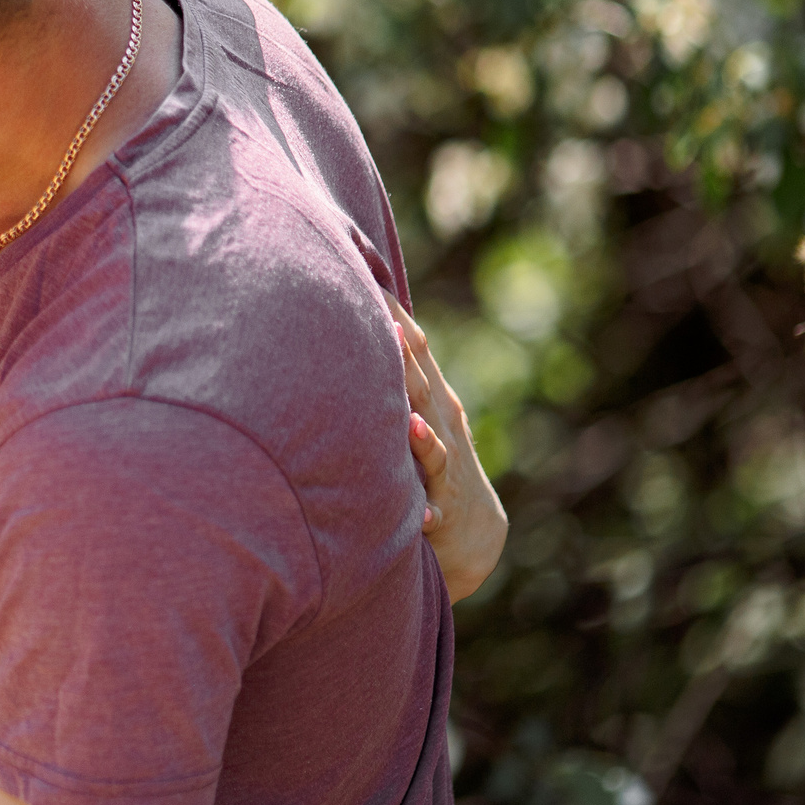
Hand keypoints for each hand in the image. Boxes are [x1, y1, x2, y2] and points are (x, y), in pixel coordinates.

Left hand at [389, 294, 506, 602]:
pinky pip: (437, 508)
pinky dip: (428, 508)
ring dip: (422, 435)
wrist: (473, 530)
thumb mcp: (402, 407)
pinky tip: (421, 512)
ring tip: (409, 422)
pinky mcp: (446, 509)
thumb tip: (331, 322)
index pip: (411, 347)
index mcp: (427, 394)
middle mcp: (440, 423)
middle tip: (384, 324)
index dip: (391, 314)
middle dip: (404, 357)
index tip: (365, 274)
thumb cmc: (424, 458)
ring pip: (434, 446)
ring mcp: (447, 465)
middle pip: (421, 384)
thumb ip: (377, 368)